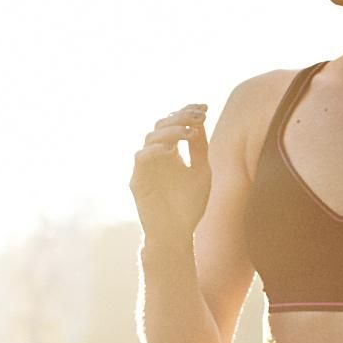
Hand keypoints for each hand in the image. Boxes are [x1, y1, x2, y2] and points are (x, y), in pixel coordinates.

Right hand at [129, 103, 210, 243]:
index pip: (173, 124)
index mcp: (171, 153)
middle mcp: (156, 156)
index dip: (186, 112)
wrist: (177, 234)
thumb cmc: (190, 205)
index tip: (205, 108)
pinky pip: (142, 158)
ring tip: (190, 133)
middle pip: (161, 125)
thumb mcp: (202, 171)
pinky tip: (173, 151)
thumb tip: (200, 122)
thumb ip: (199, 148)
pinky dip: (156, 151)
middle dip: (180, 117)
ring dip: (170, 131)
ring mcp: (145, 168)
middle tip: (199, 117)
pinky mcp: (137, 181)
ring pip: (151, 138)